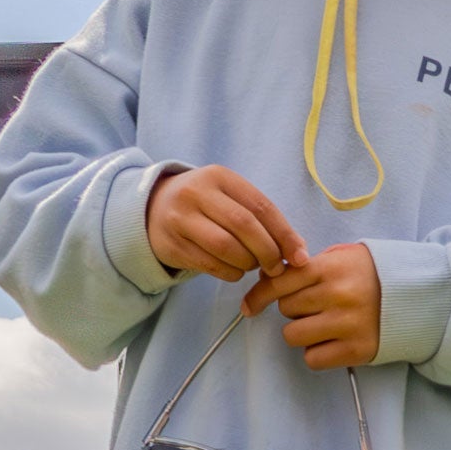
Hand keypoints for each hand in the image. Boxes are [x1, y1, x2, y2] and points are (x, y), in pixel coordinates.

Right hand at [147, 164, 304, 283]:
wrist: (151, 209)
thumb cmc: (204, 205)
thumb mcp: (228, 197)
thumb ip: (260, 217)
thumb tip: (297, 250)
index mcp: (218, 176)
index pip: (260, 206)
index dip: (284, 233)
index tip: (300, 256)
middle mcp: (196, 193)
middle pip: (244, 226)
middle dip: (268, 251)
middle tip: (277, 268)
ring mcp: (180, 219)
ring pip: (226, 248)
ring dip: (248, 263)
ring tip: (252, 265)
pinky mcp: (171, 245)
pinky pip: (210, 265)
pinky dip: (231, 273)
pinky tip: (235, 271)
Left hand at [245, 242, 380, 368]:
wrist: (417, 296)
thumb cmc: (373, 274)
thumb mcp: (343, 256)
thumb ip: (308, 265)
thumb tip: (268, 276)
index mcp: (331, 267)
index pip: (280, 281)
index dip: (260, 294)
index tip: (250, 305)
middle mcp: (337, 295)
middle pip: (285, 309)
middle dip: (294, 309)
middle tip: (314, 306)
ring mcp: (347, 324)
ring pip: (293, 335)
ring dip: (302, 331)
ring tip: (323, 324)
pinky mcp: (356, 350)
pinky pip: (313, 358)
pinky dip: (317, 353)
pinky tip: (332, 341)